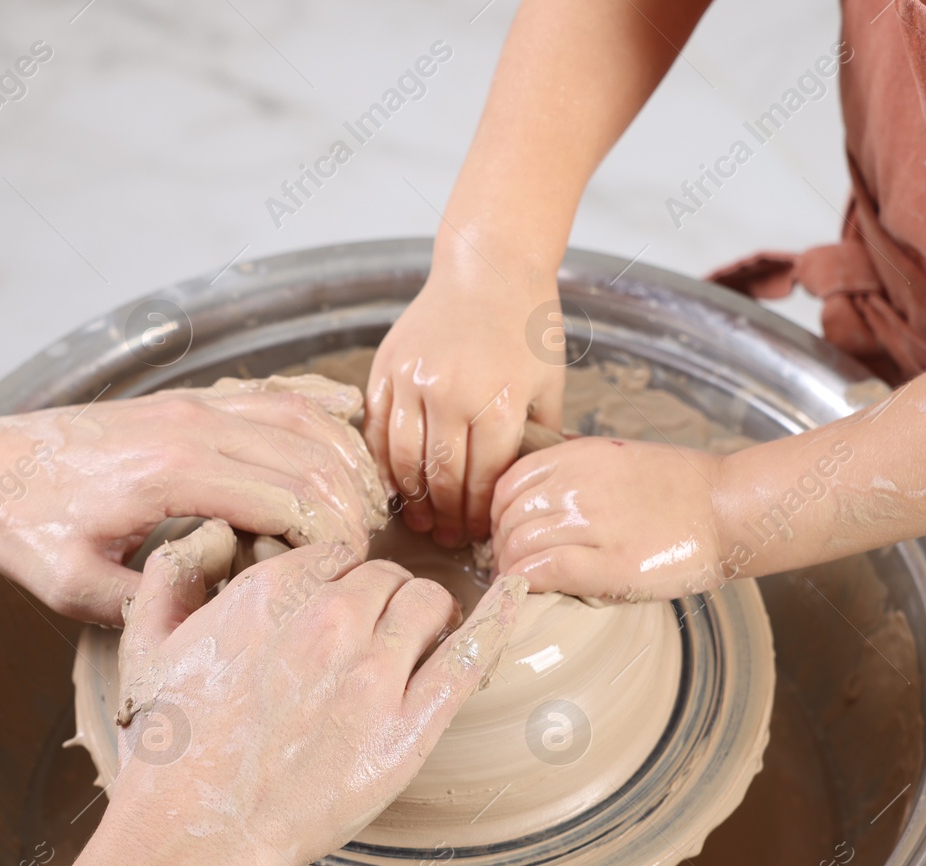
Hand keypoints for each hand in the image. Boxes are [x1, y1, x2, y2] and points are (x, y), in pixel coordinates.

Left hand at [0, 380, 387, 624]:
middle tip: (369, 549)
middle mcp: (191, 426)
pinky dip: (319, 404)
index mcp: (171, 474)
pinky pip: (273, 391)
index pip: (289, 497)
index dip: (333, 537)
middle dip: (354, 503)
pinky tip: (350, 420)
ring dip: (347, 455)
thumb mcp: (78, 590)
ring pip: (302, 415)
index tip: (347, 574)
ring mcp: (192, 405)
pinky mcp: (189, 400)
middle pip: (311, 454)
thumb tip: (221, 624)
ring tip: (373, 500)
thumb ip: (153, 607)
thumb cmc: (27, 529)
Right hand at [112, 520, 527, 865]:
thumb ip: (173, 575)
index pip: (336, 551)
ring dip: (425, 613)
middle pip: (384, 575)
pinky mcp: (407, 731)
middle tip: (369, 631)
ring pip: (427, 604)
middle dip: (380, 595)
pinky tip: (517, 595)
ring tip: (416, 638)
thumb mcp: (147, 643)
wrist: (193, 835)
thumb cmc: (170, 749)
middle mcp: (326, 622)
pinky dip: (498, 620)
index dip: (336, 577)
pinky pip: (469, 658)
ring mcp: (373, 677)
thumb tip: (209, 534)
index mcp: (269, 594)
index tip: (334, 602)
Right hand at [364, 265, 564, 546]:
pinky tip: (394, 484)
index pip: (482, 479)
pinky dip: (382, 462)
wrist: (489, 268)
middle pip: (441, 476)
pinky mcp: (386, 368)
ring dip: (411, 497)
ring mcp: (413, 380)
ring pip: (402, 459)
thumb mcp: (549, 384)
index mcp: (498, 402)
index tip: (478, 532)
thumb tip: (528, 489)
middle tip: (447, 537)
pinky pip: (376, 429)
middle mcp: (451, 394)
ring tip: (419, 519)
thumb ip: (539, 438)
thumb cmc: (527, 325)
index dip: (478, 514)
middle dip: (445, 515)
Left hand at [491, 436, 725, 601]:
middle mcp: (578, 484)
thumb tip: (538, 488)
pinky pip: (541, 570)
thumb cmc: (681, 489)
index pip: (509, 484)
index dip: (498, 514)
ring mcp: (592, 523)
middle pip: (509, 518)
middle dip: (500, 546)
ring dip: (509, 570)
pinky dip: (523, 584)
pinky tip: (524, 593)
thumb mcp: (618, 458)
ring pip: (519, 545)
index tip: (505, 533)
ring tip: (517, 584)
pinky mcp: (608, 563)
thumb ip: (576, 468)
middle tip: (508, 566)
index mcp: (578, 457)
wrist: (728, 510)